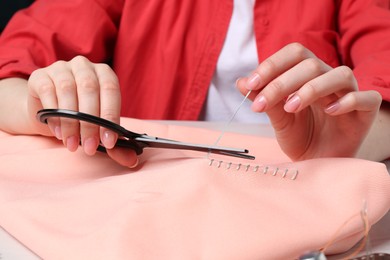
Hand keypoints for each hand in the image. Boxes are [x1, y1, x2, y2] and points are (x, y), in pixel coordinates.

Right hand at [27, 56, 137, 166]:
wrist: (47, 111)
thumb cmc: (79, 116)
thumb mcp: (99, 129)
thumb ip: (115, 144)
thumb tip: (132, 160)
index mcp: (104, 73)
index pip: (111, 90)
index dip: (110, 116)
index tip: (109, 142)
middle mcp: (84, 66)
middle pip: (89, 90)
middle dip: (91, 123)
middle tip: (90, 148)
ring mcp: (61, 68)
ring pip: (68, 91)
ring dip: (71, 123)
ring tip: (73, 145)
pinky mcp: (40, 76)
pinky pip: (48, 92)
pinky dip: (54, 115)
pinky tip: (58, 133)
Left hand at [237, 43, 381, 160]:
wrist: (317, 163)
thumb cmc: (300, 137)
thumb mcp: (278, 120)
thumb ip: (264, 100)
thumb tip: (241, 82)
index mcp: (307, 75)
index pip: (293, 54)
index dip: (272, 65)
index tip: (250, 84)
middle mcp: (328, 79)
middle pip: (311, 63)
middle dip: (282, 82)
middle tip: (261, 103)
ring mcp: (349, 94)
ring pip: (339, 74)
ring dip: (311, 89)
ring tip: (290, 108)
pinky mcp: (365, 112)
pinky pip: (365, 97)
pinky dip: (347, 101)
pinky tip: (328, 112)